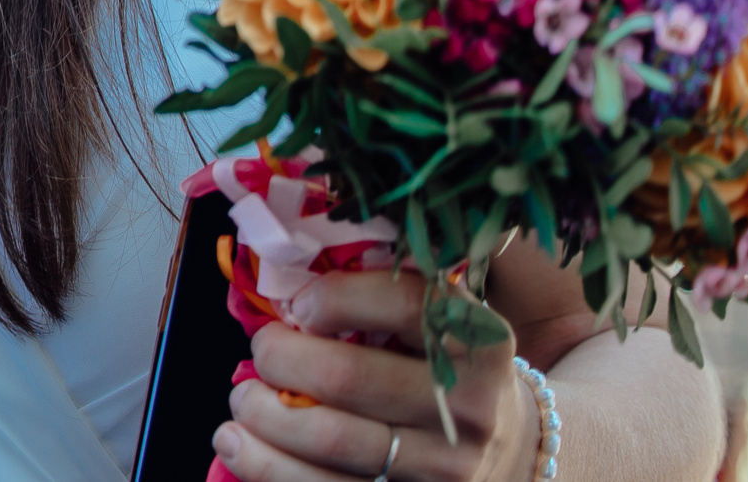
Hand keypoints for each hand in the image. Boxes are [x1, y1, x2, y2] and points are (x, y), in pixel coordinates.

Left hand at [213, 270, 537, 481]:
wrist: (510, 453)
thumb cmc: (447, 371)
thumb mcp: (439, 326)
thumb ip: (379, 298)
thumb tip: (281, 283)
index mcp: (477, 342)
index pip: (403, 304)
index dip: (334, 298)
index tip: (298, 306)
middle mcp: (468, 408)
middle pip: (346, 377)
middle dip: (279, 358)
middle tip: (262, 351)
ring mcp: (445, 468)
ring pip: (328, 441)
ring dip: (261, 415)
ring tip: (244, 398)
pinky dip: (266, 466)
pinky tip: (237, 444)